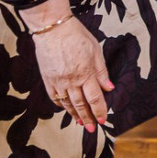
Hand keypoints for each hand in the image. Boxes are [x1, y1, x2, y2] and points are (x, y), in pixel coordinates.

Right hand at [24, 0, 112, 132]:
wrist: (52, 29)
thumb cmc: (76, 36)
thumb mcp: (96, 50)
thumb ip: (102, 71)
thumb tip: (109, 87)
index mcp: (86, 73)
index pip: (95, 98)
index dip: (100, 111)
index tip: (104, 120)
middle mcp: (71, 81)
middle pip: (81, 105)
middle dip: (88, 118)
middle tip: (93, 128)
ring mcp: (57, 81)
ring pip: (67, 104)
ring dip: (75, 115)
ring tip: (81, 123)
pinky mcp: (47, 79)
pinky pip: (54, 97)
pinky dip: (61, 105)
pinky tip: (66, 109)